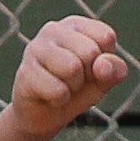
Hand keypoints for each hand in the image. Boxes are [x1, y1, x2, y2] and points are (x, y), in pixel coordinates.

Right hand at [12, 15, 128, 136]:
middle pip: (89, 52)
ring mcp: (35, 49)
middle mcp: (53, 30)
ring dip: (74, 87)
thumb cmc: (77, 89)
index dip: (105, 62)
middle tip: (74, 81)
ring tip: (63, 86)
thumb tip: (102, 65)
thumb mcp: (104, 80)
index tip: (91, 68)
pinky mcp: (25, 72)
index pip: (106, 37)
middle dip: (88, 75)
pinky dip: (60, 100)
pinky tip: (50, 96)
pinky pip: (58, 90)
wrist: (45, 115)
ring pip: (72, 68)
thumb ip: (114, 69)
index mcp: (76, 25)